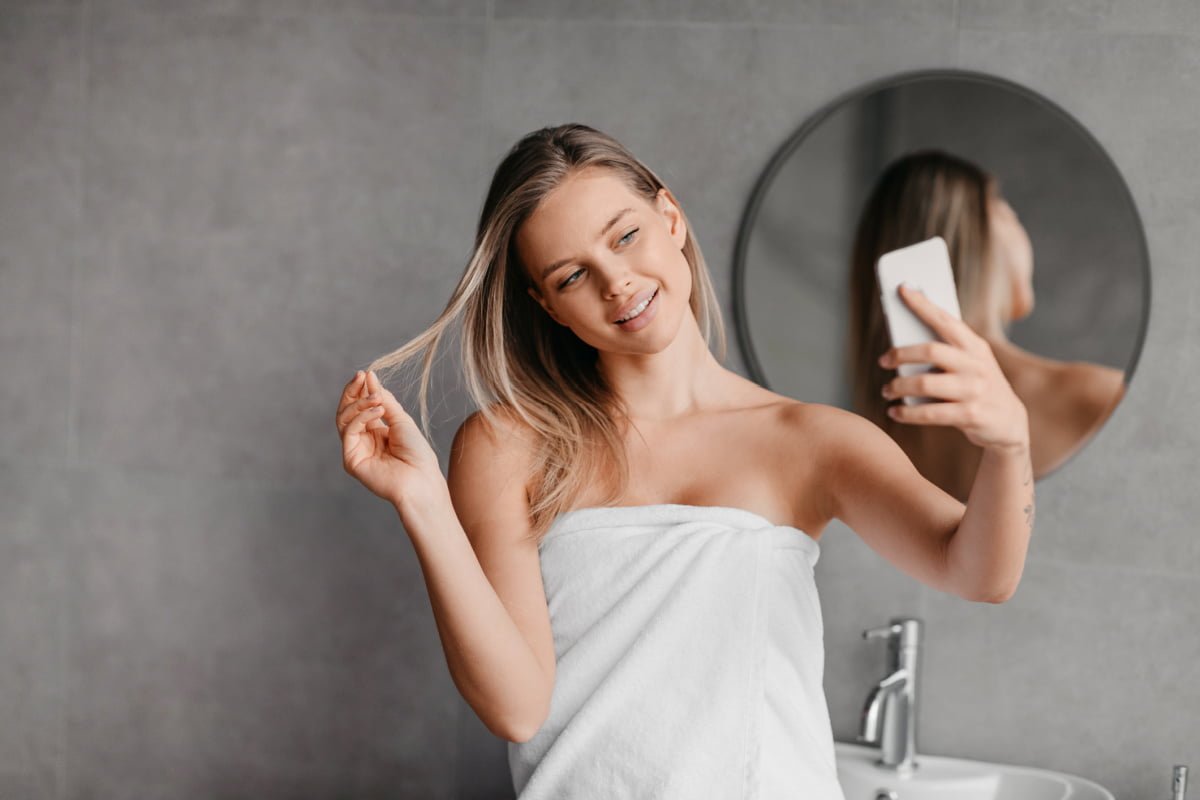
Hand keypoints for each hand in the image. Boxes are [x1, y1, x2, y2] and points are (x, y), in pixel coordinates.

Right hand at [335, 369, 445, 508]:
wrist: (421, 479)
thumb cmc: (417, 453)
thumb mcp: (401, 419)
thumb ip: (383, 400)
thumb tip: (369, 376)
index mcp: (375, 431)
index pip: (359, 406)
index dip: (359, 389)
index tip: (364, 373)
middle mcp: (362, 440)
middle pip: (346, 411)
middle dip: (352, 392)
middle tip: (359, 377)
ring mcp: (355, 450)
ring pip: (344, 419)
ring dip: (359, 404)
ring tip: (376, 398)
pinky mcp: (351, 460)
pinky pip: (349, 432)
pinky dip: (361, 417)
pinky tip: (377, 411)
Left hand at [878, 284, 1029, 452]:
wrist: (1010, 423)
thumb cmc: (978, 387)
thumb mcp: (971, 364)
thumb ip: (947, 351)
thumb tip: (905, 339)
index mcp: (975, 346)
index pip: (945, 319)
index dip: (922, 304)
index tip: (902, 289)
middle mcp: (976, 365)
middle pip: (930, 351)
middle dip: (901, 354)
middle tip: (884, 360)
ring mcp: (975, 390)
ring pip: (925, 383)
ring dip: (898, 386)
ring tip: (887, 391)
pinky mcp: (971, 415)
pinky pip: (929, 413)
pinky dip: (907, 412)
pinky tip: (895, 412)